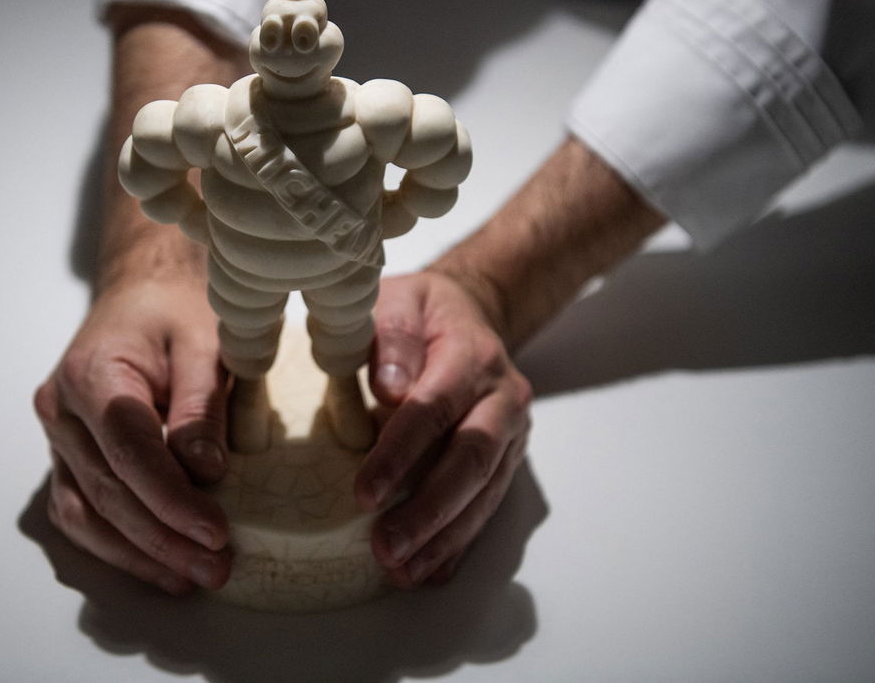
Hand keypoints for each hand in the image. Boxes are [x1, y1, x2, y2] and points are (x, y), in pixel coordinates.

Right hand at [32, 275, 231, 594]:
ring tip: (192, 578)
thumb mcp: (204, 340)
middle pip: (107, 491)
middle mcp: (60, 410)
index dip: (170, 500)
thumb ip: (200, 405)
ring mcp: (56, 437)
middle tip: (216, 568)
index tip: (215, 533)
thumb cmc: (175, 310)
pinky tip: (160, 565)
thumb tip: (205, 472)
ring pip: (85, 514)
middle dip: (163, 539)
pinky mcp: (66, 456)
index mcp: (92, 373)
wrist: (142, 291)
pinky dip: (118, 545)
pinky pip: (82, 511)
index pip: (128, 451)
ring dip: (138, 555)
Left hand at [356, 271, 532, 586]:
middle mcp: (501, 397)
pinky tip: (431, 572)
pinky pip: (488, 505)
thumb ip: (391, 338)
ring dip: (445, 537)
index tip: (363, 492)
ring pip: (485, 492)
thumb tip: (389, 389)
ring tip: (402, 571)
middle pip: (471, 460)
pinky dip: (460, 543)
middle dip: (429, 510)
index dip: (400, 453)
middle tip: (386, 546)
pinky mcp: (508, 459)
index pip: (435, 407)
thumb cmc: (421, 312)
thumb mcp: (399, 301)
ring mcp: (511, 432)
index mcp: (472, 355)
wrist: (471, 311)